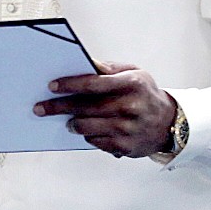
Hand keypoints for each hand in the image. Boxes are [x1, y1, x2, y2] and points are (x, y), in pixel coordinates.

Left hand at [35, 62, 177, 157]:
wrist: (170, 123)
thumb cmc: (145, 94)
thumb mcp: (134, 73)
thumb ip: (109, 68)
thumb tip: (85, 62)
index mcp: (132, 84)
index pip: (93, 83)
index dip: (70, 85)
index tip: (52, 86)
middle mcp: (130, 106)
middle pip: (85, 107)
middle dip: (59, 107)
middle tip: (40, 108)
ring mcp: (128, 129)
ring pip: (86, 127)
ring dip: (71, 123)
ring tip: (67, 120)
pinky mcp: (125, 147)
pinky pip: (95, 141)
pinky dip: (87, 135)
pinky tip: (87, 130)